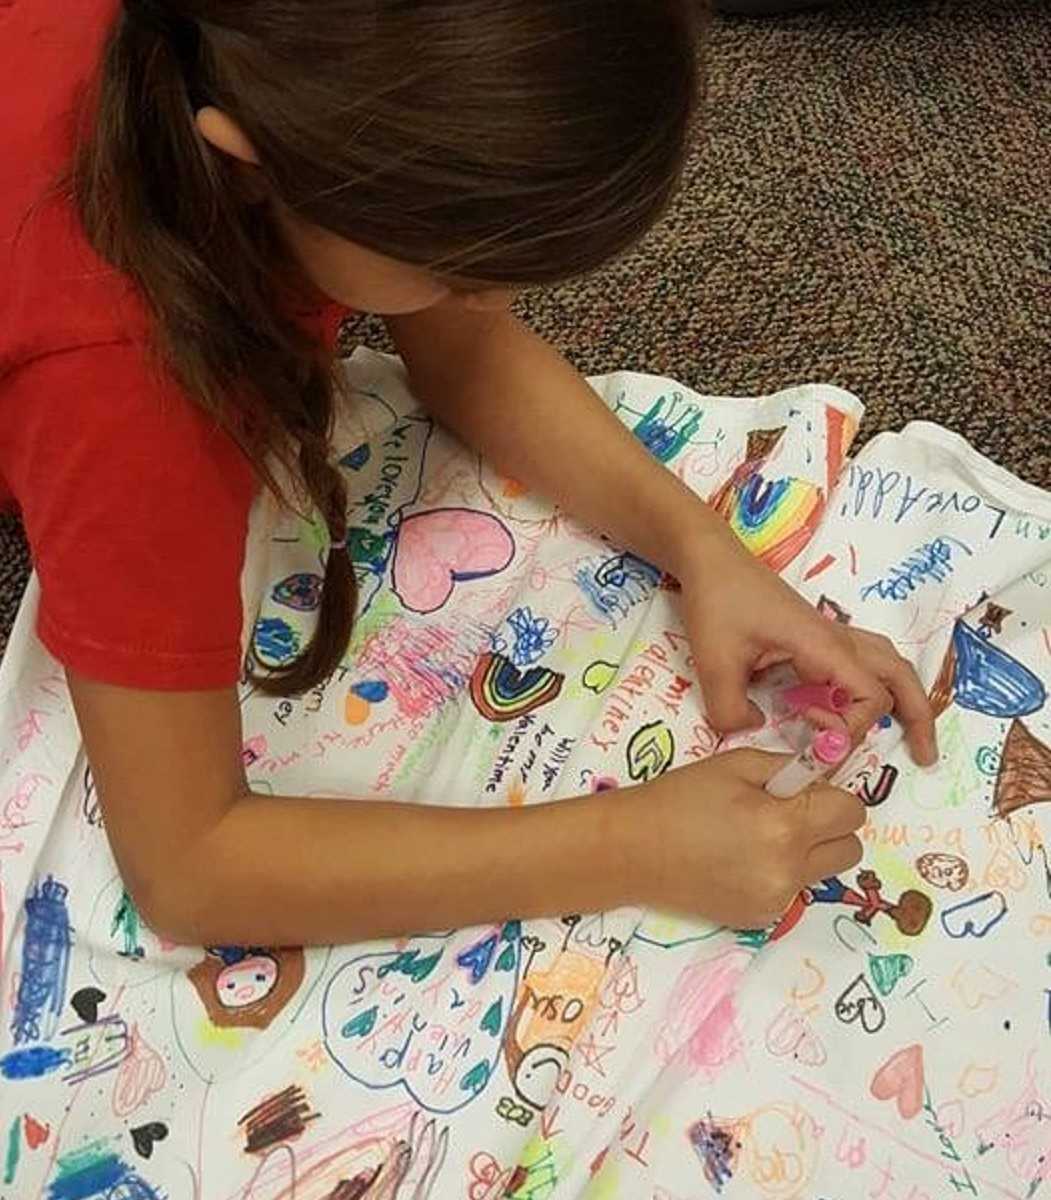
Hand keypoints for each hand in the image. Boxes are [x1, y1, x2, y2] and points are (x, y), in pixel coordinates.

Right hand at [638, 749, 865, 927]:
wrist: (632, 851)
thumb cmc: (680, 798)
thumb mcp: (735, 764)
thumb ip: (788, 768)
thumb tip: (822, 774)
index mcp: (784, 824)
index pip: (852, 812)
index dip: (832, 796)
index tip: (804, 791)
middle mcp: (788, 868)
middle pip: (850, 848)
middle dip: (829, 826)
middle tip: (789, 813)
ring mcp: (776, 900)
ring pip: (824, 872)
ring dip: (808, 852)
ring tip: (762, 838)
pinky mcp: (761, 918)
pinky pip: (794, 891)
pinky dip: (780, 874)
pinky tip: (741, 861)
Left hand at [678, 534, 937, 765]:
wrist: (710, 558)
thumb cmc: (717, 602)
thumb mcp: (715, 662)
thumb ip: (731, 711)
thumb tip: (754, 728)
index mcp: (823, 645)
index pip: (869, 698)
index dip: (850, 729)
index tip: (809, 730)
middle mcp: (837, 640)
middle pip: (899, 676)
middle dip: (918, 716)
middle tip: (924, 757)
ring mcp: (830, 636)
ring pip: (887, 665)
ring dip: (904, 698)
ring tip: (911, 735)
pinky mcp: (815, 636)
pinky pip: (861, 662)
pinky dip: (872, 686)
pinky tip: (854, 706)